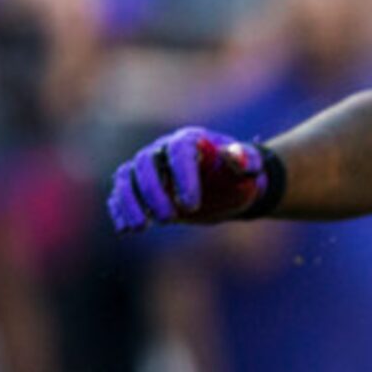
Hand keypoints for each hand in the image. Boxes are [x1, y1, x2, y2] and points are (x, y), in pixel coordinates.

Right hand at [106, 128, 272, 229]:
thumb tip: (236, 157)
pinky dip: (120, 210)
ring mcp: (149, 170)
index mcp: (191, 141)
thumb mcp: (251, 169)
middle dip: (153, 192)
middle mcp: (163, 151)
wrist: (228, 187)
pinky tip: (125, 230)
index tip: (193, 206)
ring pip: (125, 177)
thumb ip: (247, 161)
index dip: (183, 177)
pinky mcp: (140, 189)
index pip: (179, 152)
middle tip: (169, 220)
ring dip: (129, 202)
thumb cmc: (239, 176)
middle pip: (145, 164)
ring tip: (140, 228)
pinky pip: (120, 194)